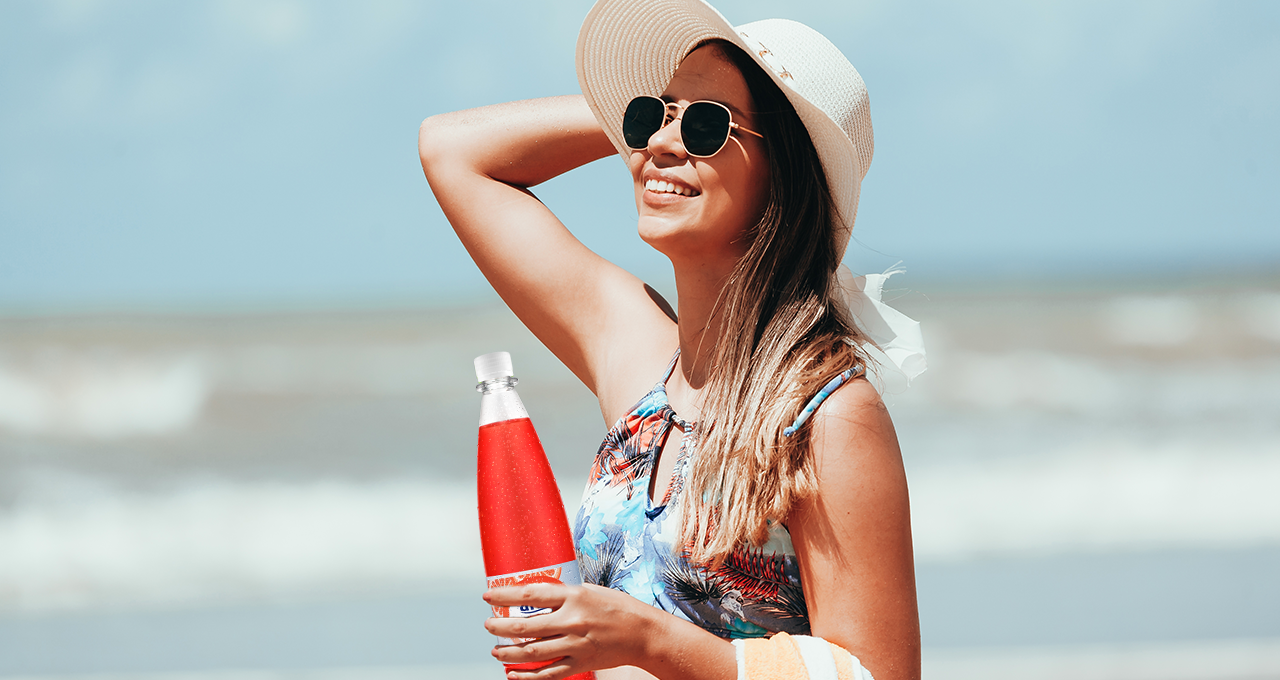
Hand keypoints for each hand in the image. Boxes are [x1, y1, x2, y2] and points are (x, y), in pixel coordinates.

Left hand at [484, 582, 656, 678]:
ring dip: (508, 653)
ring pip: (532, 653)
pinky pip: (548, 674)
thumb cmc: (617, 608)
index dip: (504, 595)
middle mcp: (572, 621)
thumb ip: (563, 595)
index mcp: (573, 597)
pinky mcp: (580, 663)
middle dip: (500, 627)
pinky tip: (513, 674)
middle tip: (489, 626)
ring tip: (496, 650)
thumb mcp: (590, 591)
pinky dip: (527, 677)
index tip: (488, 596)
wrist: (642, 633)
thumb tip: (535, 598)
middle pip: (525, 627)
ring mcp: (575, 644)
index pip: (530, 595)